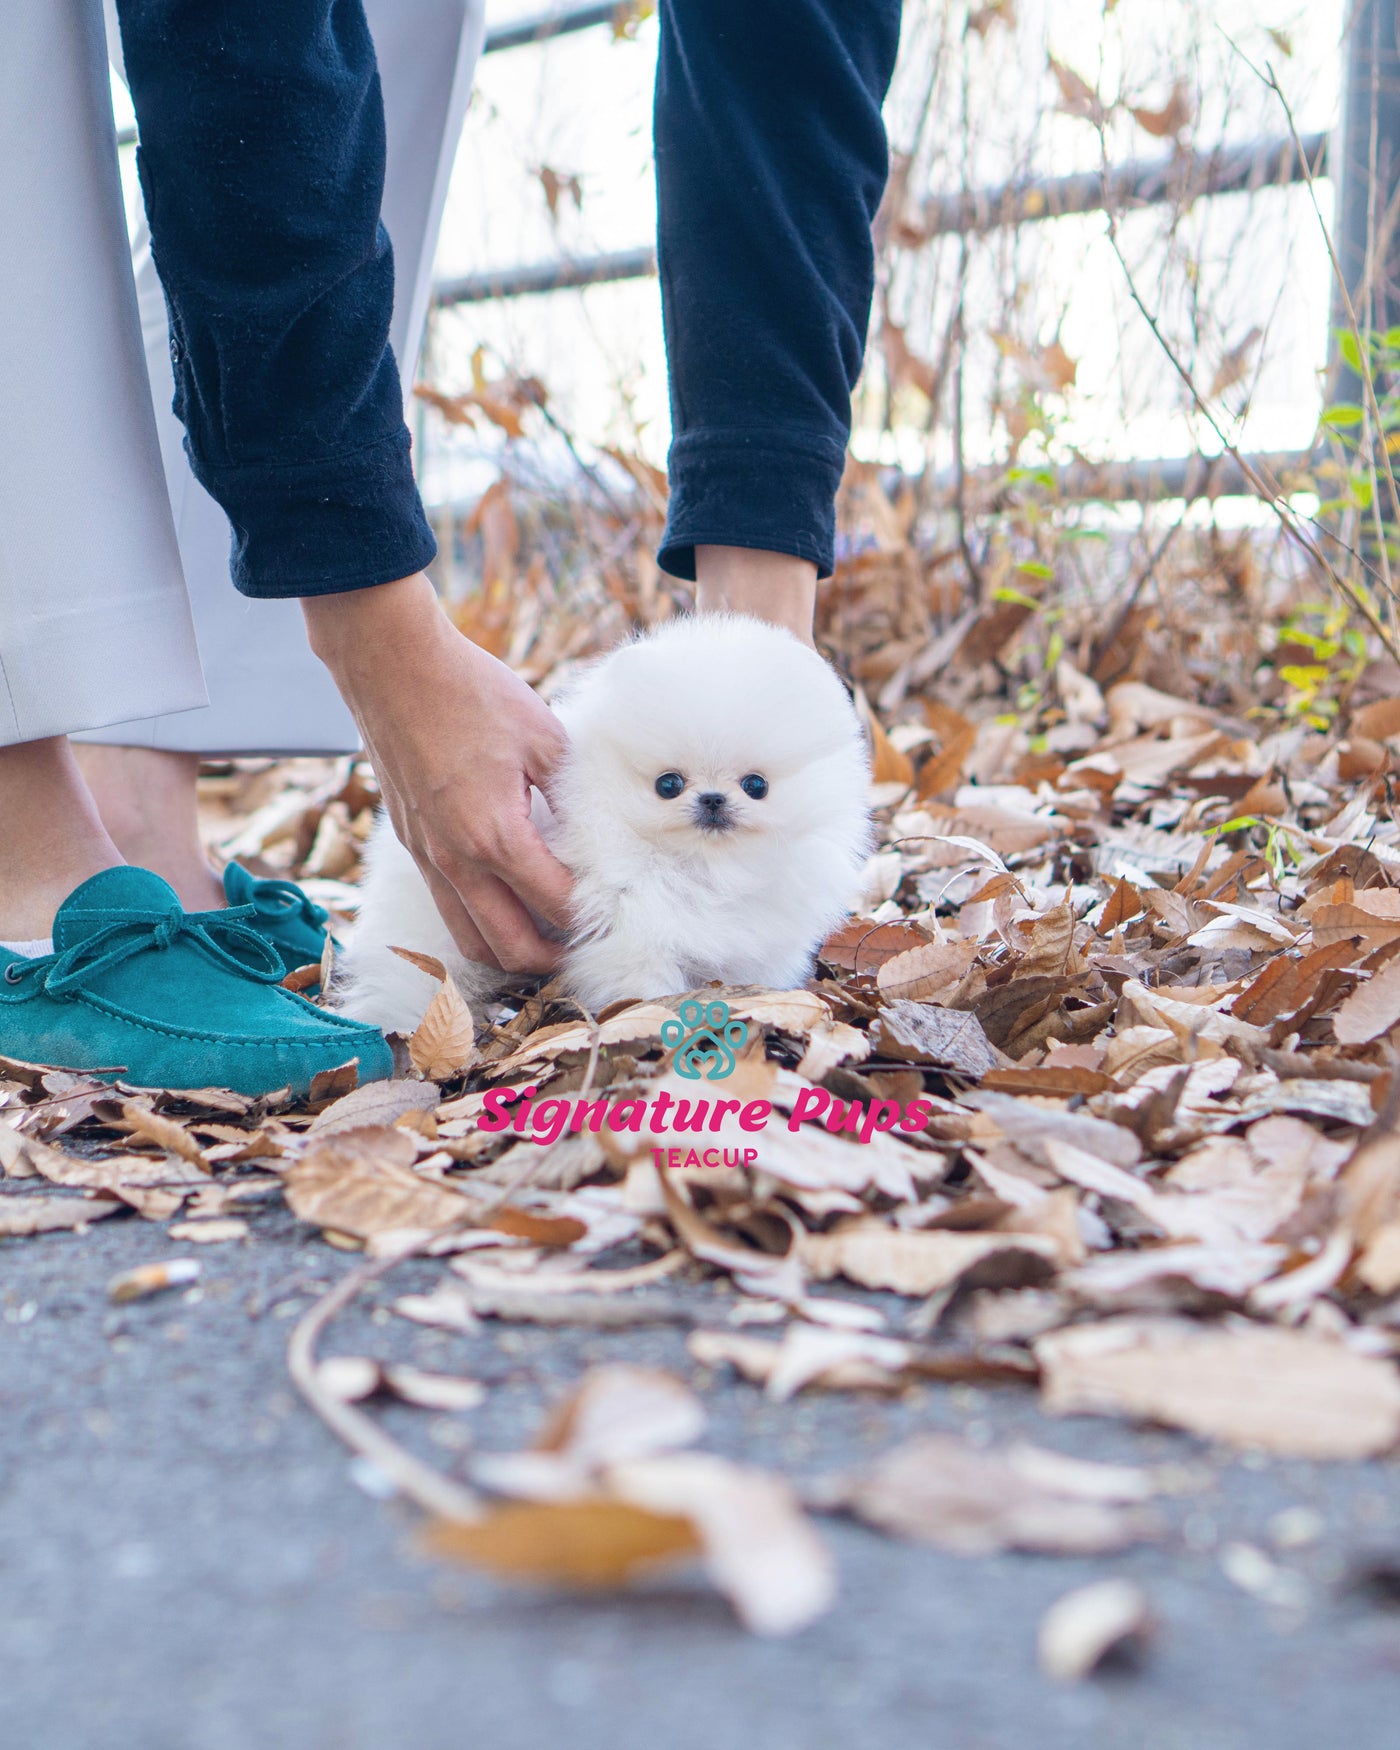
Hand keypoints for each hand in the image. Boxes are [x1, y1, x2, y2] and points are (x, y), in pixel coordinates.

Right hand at [304, 574, 572, 972]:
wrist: (391, 665)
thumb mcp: (543, 736)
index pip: (555, 905)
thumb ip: (573, 796)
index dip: (591, 919)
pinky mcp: (412, 845)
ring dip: (509, 948)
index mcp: (495, 835)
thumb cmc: (469, 691)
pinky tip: (507, 902)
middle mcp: (455, 860)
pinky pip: (446, 906)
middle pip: (508, 947)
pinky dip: (478, 921)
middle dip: (550, 959)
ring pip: (468, 938)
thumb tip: (599, 836)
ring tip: (546, 937)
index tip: (618, 916)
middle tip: (585, 946)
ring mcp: (427, 857)